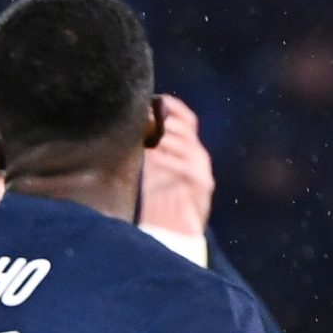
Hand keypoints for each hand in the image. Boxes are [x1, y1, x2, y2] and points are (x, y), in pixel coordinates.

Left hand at [140, 95, 215, 239]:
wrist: (173, 233)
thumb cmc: (159, 202)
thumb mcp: (150, 171)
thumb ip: (146, 151)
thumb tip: (131, 129)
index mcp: (186, 149)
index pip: (186, 119)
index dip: (173, 107)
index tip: (156, 98)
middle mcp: (197, 156)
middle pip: (187, 129)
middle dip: (167, 121)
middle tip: (146, 118)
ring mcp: (201, 170)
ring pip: (189, 145)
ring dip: (168, 139)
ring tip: (150, 138)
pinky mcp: (202, 186)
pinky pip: (187, 168)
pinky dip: (169, 161)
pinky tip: (153, 158)